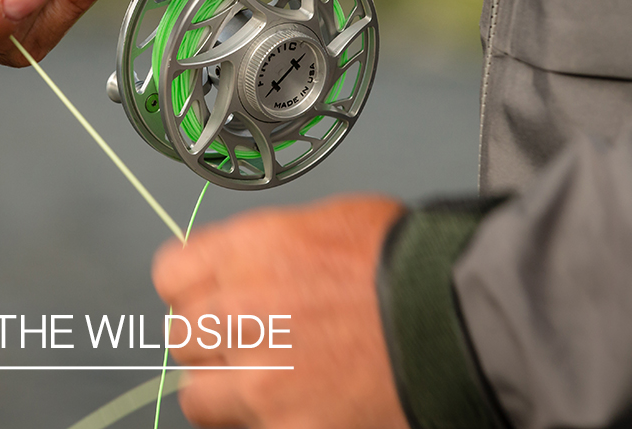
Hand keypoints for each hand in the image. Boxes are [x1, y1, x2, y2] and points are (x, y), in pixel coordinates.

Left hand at [153, 196, 410, 428]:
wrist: (461, 319)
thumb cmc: (408, 264)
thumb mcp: (327, 223)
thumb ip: (267, 248)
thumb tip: (244, 266)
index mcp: (247, 251)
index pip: (170, 275)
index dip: (191, 286)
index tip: (208, 296)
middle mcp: (241, 312)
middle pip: (181, 336)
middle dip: (211, 338)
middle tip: (250, 340)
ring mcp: (260, 378)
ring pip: (198, 396)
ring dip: (225, 390)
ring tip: (267, 383)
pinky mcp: (286, 427)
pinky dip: (264, 421)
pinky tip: (297, 406)